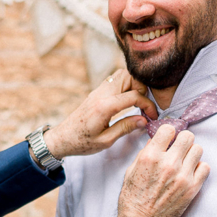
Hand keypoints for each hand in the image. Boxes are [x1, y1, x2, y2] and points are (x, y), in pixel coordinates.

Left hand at [43, 69, 157, 159]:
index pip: (134, 96)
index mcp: (104, 107)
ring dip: (135, 85)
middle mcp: (101, 94)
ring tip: (137, 103)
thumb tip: (144, 120)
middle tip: (144, 106)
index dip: (148, 105)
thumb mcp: (106, 141)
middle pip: (130, 76)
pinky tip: (128, 100)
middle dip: (143, 88)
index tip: (153, 116)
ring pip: (123, 74)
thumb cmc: (82, 142)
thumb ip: (125, 128)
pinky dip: (126, 85)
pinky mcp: (97, 92)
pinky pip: (115, 80)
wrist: (62, 138)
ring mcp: (98, 90)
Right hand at [113, 125, 208, 216]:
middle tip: (178, 149)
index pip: (169, 129)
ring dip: (191, 154)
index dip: (168, 133)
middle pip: (188, 136)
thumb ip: (146, 153)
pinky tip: (189, 173)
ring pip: (198, 149)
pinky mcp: (192, 188)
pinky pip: (205, 167)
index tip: (168, 139)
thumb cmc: (133, 197)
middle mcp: (168, 164)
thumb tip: (157, 140)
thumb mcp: (131, 170)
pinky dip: (199, 168)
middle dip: (182, 141)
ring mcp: (182, 176)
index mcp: (150, 156)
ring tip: (184, 162)